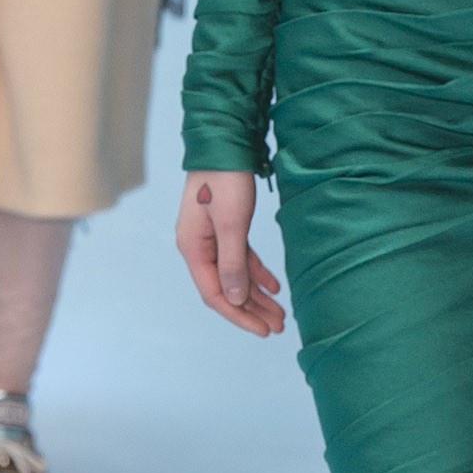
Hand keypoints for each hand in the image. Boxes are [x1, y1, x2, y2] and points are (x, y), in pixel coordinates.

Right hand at [176, 167, 285, 333]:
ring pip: (235, 275)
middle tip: (278, 327)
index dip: (238, 315)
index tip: (262, 330)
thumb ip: (232, 262)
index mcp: (193, 248)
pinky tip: (274, 286)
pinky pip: (240, 258)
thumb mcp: (231, 223)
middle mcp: (198, 246)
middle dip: (251, 310)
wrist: (224, 143)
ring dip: (256, 295)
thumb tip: (233, 299)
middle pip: (225, 289)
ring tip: (280, 313)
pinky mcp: (224, 227)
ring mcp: (210, 238)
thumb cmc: (225, 179)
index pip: (214, 294)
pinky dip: (256, 273)